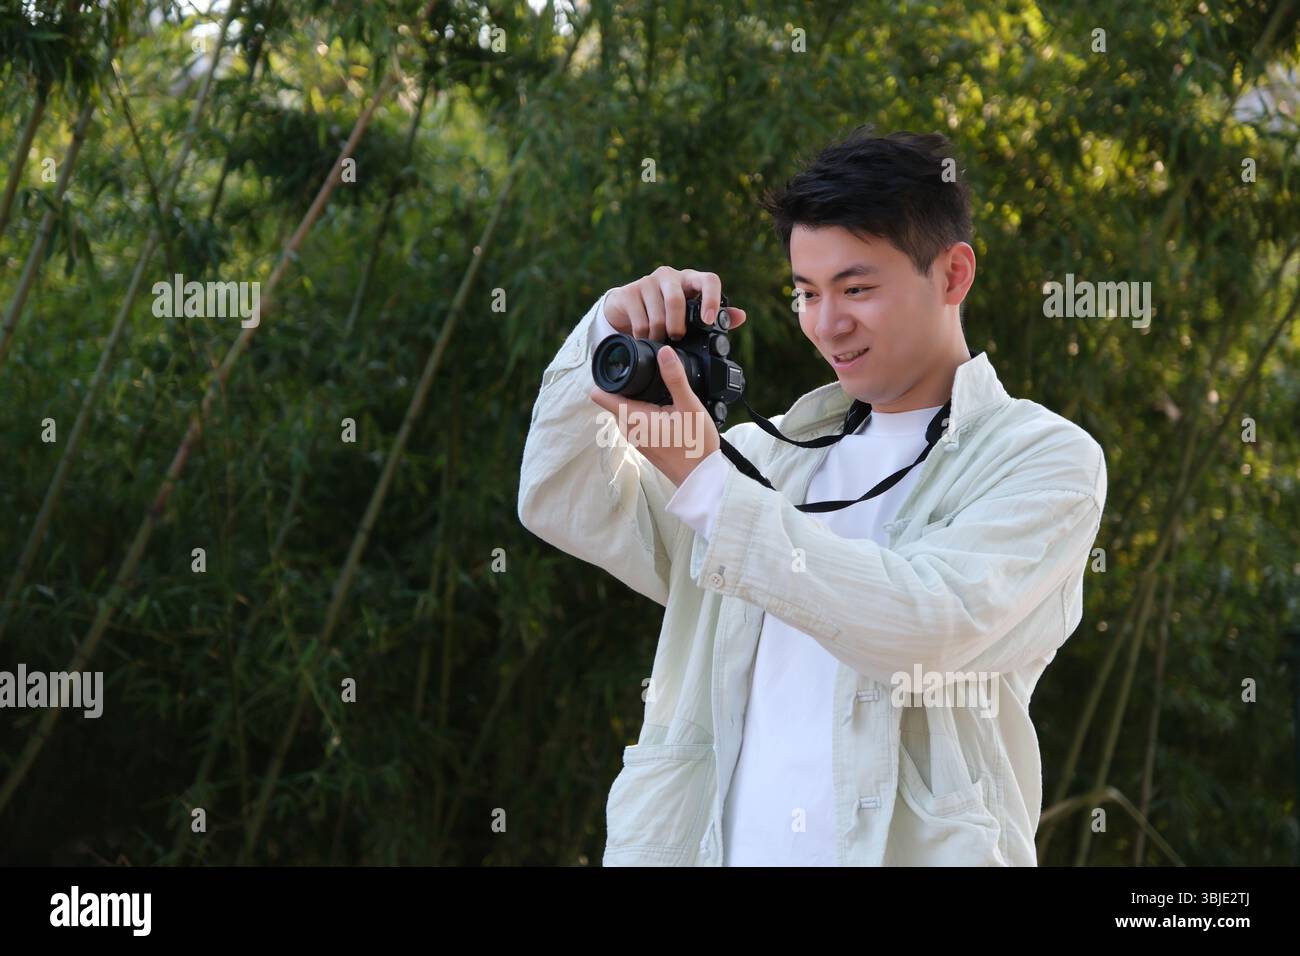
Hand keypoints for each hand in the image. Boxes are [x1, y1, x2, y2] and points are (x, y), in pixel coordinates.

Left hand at [588, 347, 721, 487]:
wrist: (700, 478)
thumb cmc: (695, 446)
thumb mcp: (689, 406)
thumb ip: (675, 378)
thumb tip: (664, 352)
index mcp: (632, 418)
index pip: (599, 394)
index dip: (606, 375)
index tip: (621, 364)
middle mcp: (627, 428)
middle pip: (613, 397)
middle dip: (625, 382)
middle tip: (648, 372)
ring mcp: (634, 437)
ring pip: (625, 407)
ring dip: (636, 395)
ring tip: (659, 388)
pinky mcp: (642, 441)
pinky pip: (635, 418)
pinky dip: (644, 408)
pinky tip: (664, 405)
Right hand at [603, 266, 747, 339]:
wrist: (628, 309)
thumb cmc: (667, 312)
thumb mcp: (692, 316)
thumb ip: (717, 317)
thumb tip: (741, 316)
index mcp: (690, 280)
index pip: (709, 280)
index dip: (712, 299)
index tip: (708, 321)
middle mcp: (669, 276)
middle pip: (676, 300)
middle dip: (677, 325)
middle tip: (677, 338)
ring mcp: (647, 281)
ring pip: (658, 314)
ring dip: (660, 335)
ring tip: (660, 342)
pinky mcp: (629, 291)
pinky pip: (640, 320)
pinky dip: (644, 336)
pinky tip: (645, 339)